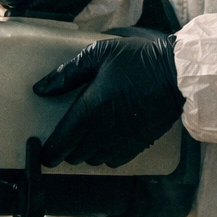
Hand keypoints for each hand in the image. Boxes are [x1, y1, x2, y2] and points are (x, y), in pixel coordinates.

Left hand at [33, 33, 182, 167]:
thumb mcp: (98, 55)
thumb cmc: (136, 61)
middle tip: (65, 137)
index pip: (61, 143)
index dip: (49, 152)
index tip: (44, 151)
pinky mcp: (137, 145)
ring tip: (85, 138)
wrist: (175, 75)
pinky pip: (113, 162)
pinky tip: (106, 141)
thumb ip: (67, 73)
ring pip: (93, 160)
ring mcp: (121, 141)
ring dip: (85, 153)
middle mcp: (103, 131)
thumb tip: (41, 88)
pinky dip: (105, 156)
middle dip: (66, 150)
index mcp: (89, 109)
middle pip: (74, 155)